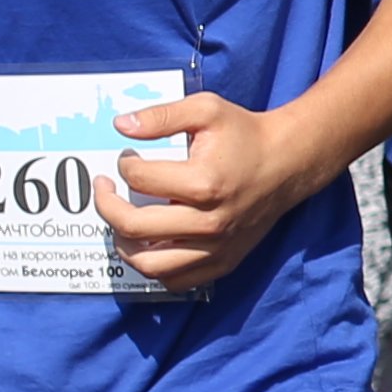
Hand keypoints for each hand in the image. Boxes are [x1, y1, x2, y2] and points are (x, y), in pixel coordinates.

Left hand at [95, 92, 302, 295]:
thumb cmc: (246, 135)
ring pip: (150, 265)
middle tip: (104, 189)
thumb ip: (161, 116)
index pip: (139, 179)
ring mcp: (216, 247)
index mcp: (204, 183)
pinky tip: (149, 246)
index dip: (124, 164)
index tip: (126, 157)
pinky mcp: (223, 262)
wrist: (288, 163)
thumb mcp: (207, 109)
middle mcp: (209, 222)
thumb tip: (121, 126)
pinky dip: (154, 269)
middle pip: (134, 227)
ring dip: (124, 245)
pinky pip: (176, 281)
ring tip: (120, 224)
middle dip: (107, 204)